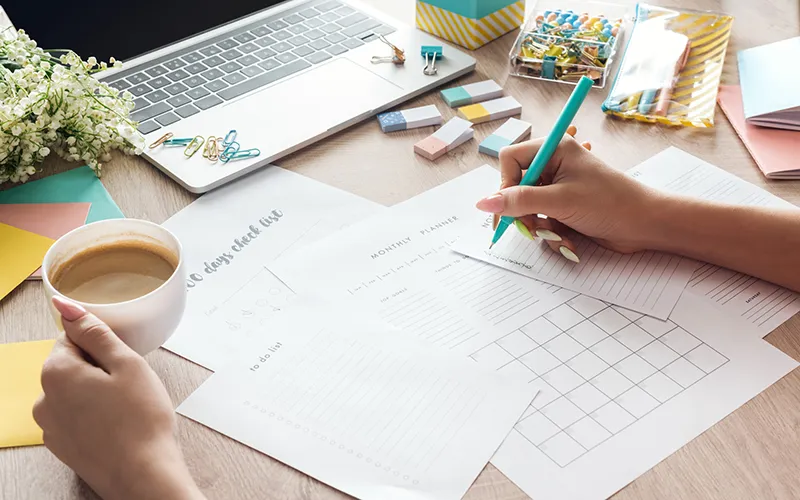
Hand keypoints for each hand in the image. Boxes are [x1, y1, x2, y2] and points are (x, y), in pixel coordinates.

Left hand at [33, 296, 203, 499]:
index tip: (122, 358)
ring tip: (126, 406)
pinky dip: (95, 414)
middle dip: (100, 368)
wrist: (142, 474)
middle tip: (130, 383)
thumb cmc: (140, 420)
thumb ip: (95, 332)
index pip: (72, 338)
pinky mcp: (62, 445)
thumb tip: (67, 307)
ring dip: (97, 391)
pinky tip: (118, 423)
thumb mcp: (126, 364)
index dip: (102, 344)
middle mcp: (44, 399)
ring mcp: (51, 426)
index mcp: (57, 372)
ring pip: (74, 392)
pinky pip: (76, 416)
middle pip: (71, 365)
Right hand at [476, 128, 663, 261]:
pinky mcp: (565, 208)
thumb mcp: (559, 201)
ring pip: (528, 209)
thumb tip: (484, 203)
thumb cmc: (610, 203)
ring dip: (540, 228)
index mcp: (554, 149)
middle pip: (516, 187)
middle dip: (524, 213)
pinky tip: (570, 240)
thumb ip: (519, 202)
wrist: (645, 225)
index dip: (505, 185)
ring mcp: (559, 188)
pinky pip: (543, 222)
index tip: (509, 208)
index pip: (510, 160)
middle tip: (533, 229)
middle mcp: (554, 165)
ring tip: (560, 236)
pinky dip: (552, 234)